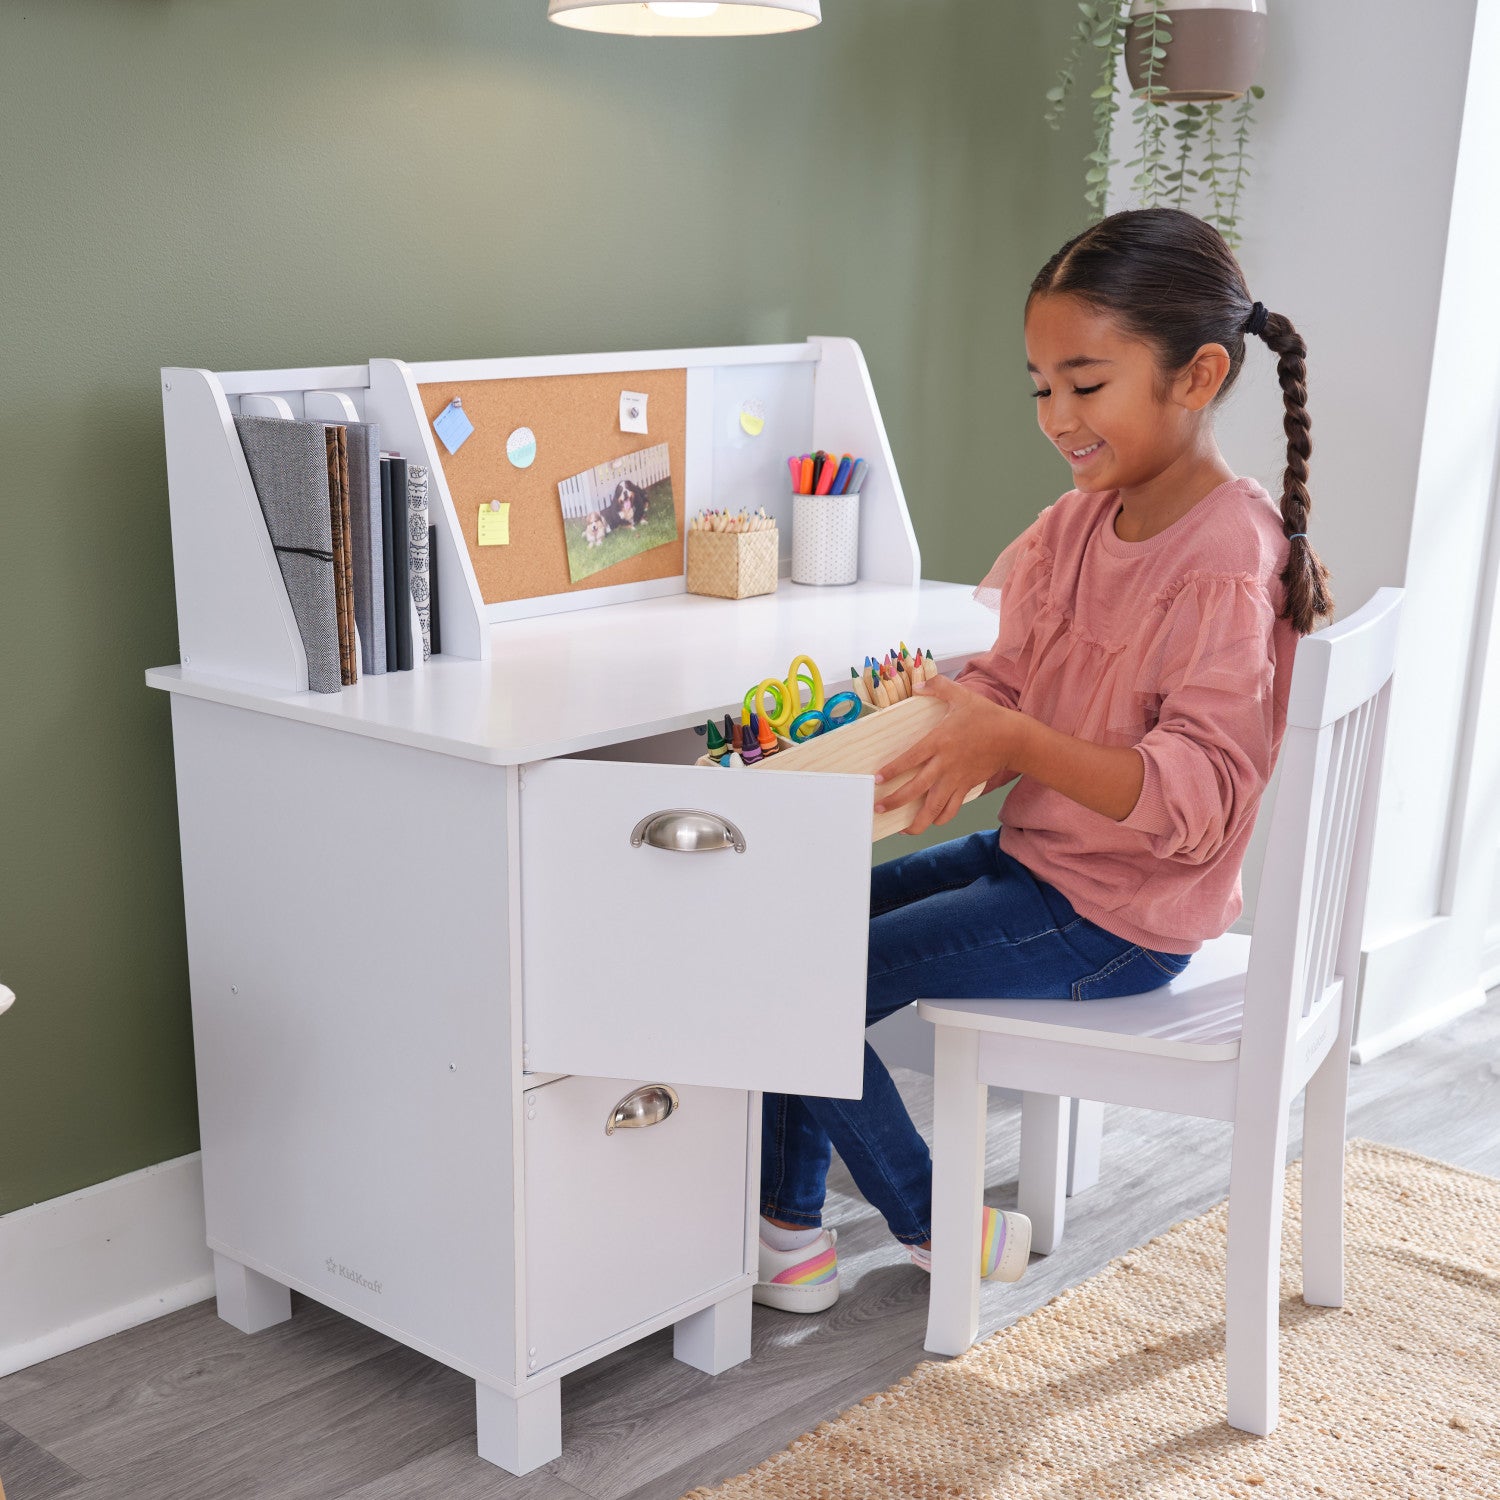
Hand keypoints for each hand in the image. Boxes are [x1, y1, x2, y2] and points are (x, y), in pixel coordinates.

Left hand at [873, 675, 1025, 835]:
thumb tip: (918, 685)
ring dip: (917, 821)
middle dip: (895, 801)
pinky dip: (941, 818)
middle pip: (915, 789)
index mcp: (939, 741)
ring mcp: (956, 779)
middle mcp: (945, 764)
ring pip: (933, 807)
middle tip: (878, 807)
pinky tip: (930, 822)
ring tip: (902, 829)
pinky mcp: (966, 787)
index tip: (878, 779)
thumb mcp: (962, 696)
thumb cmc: (986, 716)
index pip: (910, 759)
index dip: (893, 770)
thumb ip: (938, 687)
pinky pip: (952, 809)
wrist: (1013, 738)